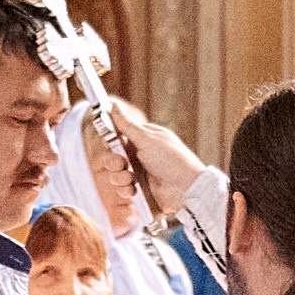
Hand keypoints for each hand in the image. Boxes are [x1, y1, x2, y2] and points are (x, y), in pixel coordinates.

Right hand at [105, 98, 202, 213]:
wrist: (185, 188)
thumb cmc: (171, 160)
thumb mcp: (147, 139)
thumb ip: (127, 125)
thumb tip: (114, 105)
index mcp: (145, 137)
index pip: (120, 135)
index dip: (112, 140)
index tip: (110, 144)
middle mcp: (141, 152)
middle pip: (115, 155)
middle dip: (114, 162)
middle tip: (121, 164)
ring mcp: (141, 170)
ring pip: (116, 172)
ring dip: (119, 177)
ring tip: (130, 180)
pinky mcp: (140, 187)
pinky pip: (123, 187)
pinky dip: (125, 189)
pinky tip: (132, 190)